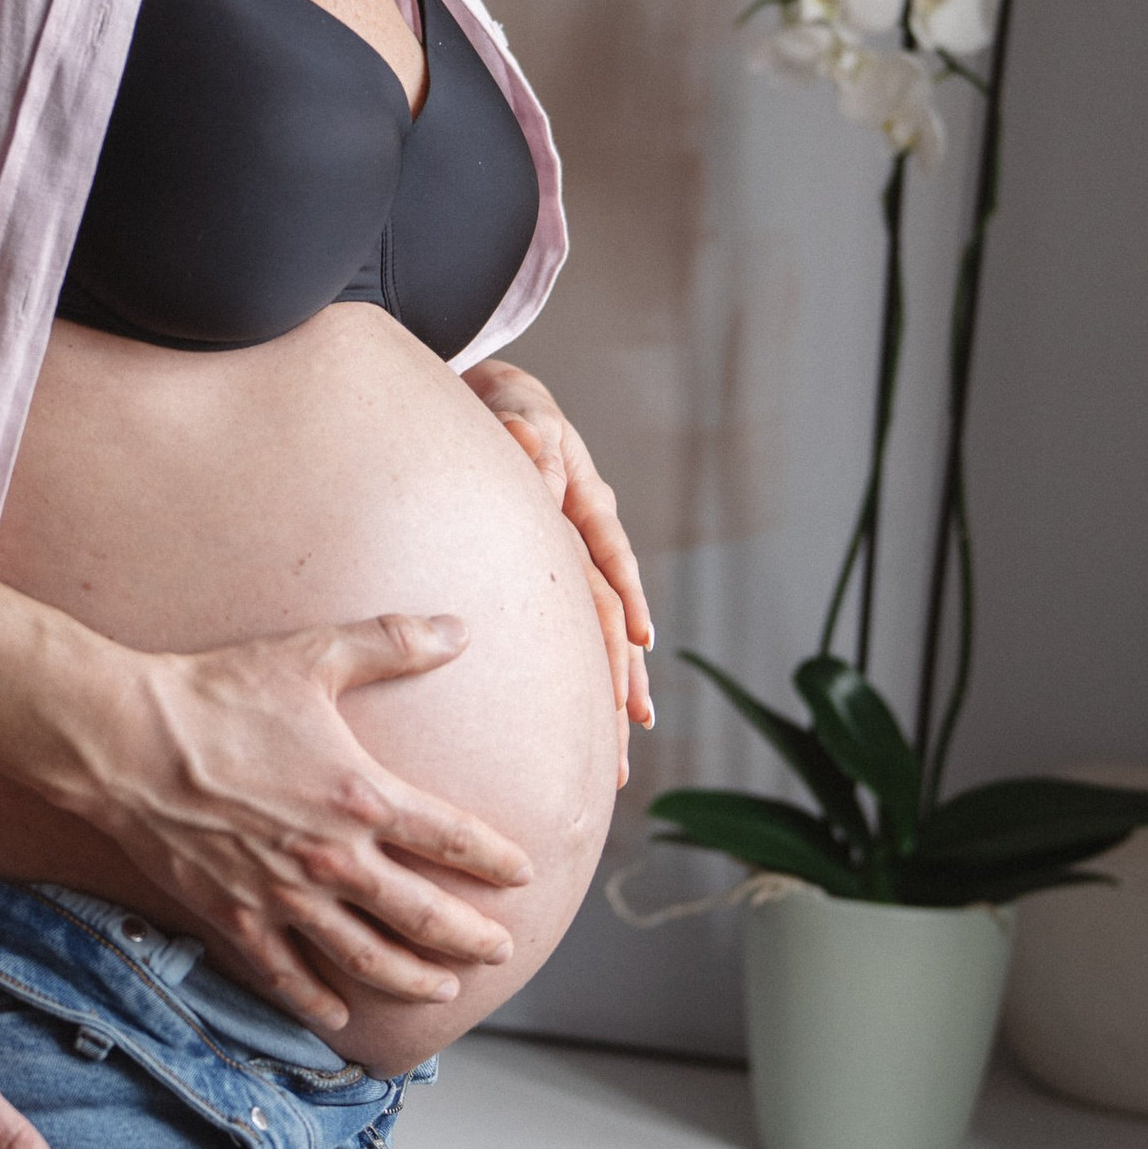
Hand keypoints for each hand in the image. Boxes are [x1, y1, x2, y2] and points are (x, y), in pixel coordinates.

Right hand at [72, 613, 530, 1035]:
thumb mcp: (313, 657)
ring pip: (366, 955)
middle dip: (469, 936)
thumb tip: (459, 627)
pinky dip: (318, 1000)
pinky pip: (287, 972)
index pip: (452, 838)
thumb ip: (393, 642)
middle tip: (501, 951)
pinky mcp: (236, 915)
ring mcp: (285, 895)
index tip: (523, 875)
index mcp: (362, 796)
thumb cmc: (219, 695)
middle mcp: (333, 858)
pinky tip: (340, 1017)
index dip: (495, 860)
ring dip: (412, 977)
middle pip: (422, 912)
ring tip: (443, 989)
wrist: (129, 741)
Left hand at [465, 361, 655, 742]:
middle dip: (628, 668)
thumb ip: (529, 437)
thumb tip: (532, 450)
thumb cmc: (511, 409)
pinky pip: (579, 629)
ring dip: (618, 684)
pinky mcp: (561, 575)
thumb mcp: (521, 413)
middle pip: (616, 611)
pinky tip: (605, 714)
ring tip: (630, 739)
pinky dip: (593, 670)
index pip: (611, 554)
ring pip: (605, 631)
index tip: (641, 638)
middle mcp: (592, 539)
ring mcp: (580, 561)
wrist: (506, 410)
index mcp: (588, 500)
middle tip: (637, 723)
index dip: (627, 593)